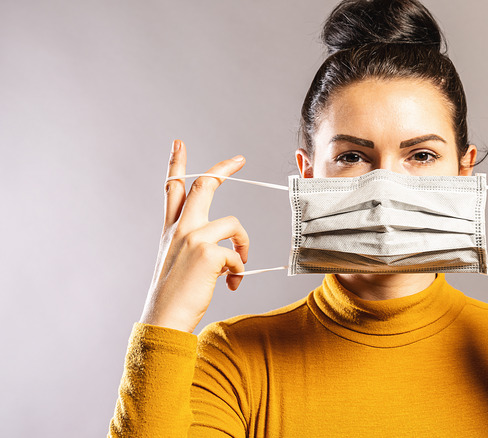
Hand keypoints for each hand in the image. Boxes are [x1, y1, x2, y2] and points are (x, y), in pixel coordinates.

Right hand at [139, 140, 248, 332]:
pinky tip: (229, 285)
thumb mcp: (179, 264)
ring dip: (244, 245)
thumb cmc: (175, 298)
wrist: (164, 320)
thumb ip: (197, 248)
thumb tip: (228, 252)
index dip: (177, 164)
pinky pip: (237, 255)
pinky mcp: (208, 252)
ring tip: (238, 269)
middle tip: (239, 159)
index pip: (172, 189)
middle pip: (202, 187)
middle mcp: (180, 230)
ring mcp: (193, 238)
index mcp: (171, 231)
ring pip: (233, 224)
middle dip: (221, 169)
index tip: (180, 144)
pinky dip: (239, 271)